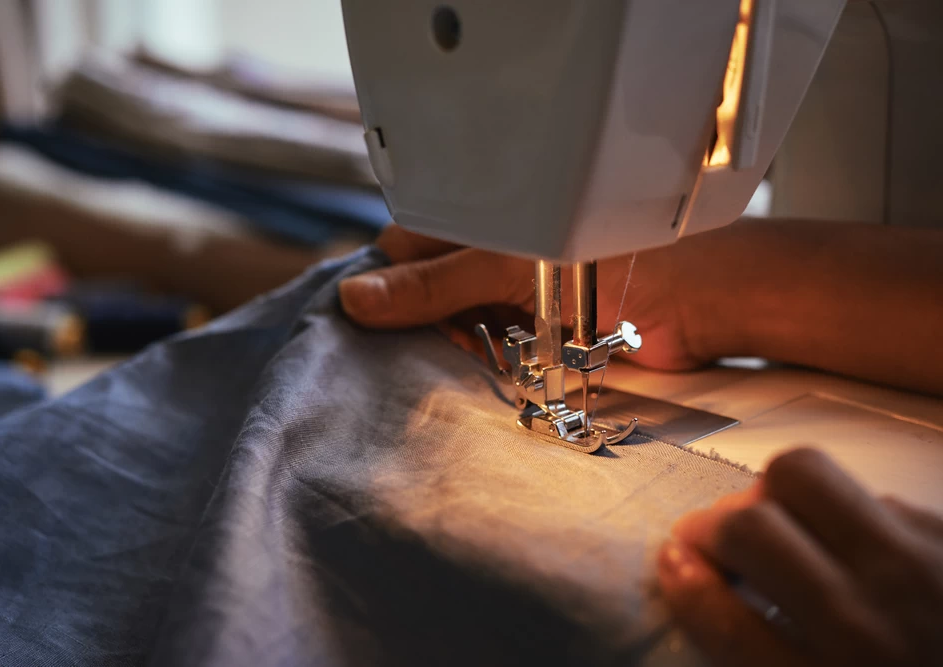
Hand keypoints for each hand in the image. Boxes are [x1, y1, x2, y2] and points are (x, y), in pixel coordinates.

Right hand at [338, 224, 705, 370]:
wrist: (707, 302)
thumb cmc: (621, 255)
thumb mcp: (512, 262)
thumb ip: (436, 282)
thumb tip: (357, 297)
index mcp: (480, 226)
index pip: (401, 252)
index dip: (378, 286)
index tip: (350, 328)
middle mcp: (491, 264)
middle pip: (423, 300)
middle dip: (406, 331)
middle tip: (380, 367)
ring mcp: (514, 305)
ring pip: (453, 336)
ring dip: (441, 359)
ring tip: (419, 385)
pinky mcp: (538, 345)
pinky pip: (489, 364)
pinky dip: (474, 378)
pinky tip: (464, 392)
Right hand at [658, 448, 942, 666]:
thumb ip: (759, 652)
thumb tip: (699, 576)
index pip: (725, 615)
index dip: (685, 581)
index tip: (676, 561)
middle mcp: (877, 617)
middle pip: (755, 518)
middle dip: (721, 524)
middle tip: (725, 544)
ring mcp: (926, 564)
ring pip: (808, 476)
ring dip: (780, 502)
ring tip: (790, 533)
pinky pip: (876, 494)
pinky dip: (851, 517)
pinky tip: (868, 555)